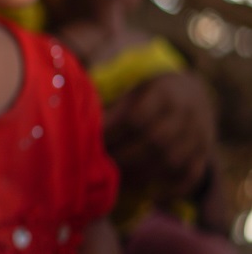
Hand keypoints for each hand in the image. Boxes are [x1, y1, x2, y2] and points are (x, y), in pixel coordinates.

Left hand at [103, 72, 216, 202]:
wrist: (192, 94)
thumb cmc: (150, 94)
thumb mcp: (135, 90)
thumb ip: (115, 107)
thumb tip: (84, 126)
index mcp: (164, 93)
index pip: (137, 116)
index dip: (113, 131)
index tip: (94, 140)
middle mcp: (186, 114)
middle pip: (154, 141)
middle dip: (124, 156)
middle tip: (102, 164)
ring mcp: (199, 135)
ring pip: (172, 160)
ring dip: (142, 174)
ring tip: (118, 180)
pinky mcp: (204, 153)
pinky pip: (192, 175)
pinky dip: (173, 189)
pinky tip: (152, 197)